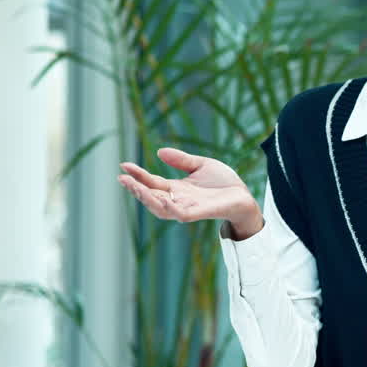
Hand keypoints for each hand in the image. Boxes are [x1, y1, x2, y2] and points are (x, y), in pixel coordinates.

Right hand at [118, 147, 262, 237]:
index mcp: (176, 188)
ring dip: (147, 198)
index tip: (123, 165)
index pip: (152, 182)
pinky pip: (180, 214)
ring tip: (134, 187)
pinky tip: (161, 199)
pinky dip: (169, 208)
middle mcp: (178, 200)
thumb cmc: (224, 183)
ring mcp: (187, 208)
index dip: (137, 175)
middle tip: (122, 178)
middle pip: (151, 196)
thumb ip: (181, 160)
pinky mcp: (199, 213)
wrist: (244, 195)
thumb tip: (158, 152)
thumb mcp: (200, 165)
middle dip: (135, 188)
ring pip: (160, 207)